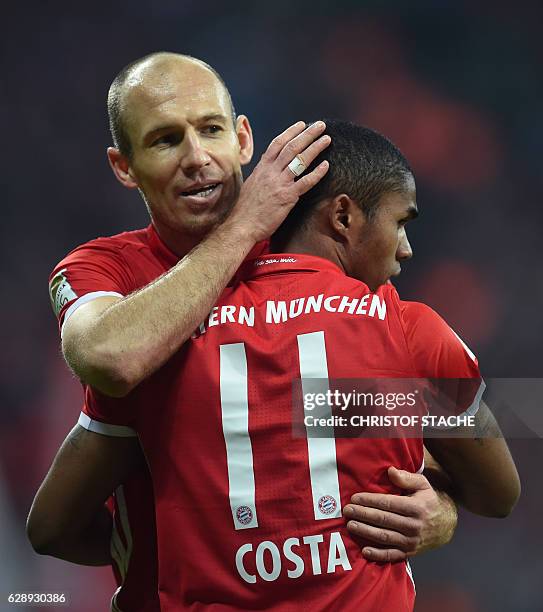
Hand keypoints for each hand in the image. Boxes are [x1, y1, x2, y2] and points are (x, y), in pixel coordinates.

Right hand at [228, 121, 330, 241]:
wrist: (241, 225)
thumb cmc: (245, 209)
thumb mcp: (252, 185)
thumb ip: (262, 175)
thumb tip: (269, 169)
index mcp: (262, 168)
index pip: (277, 143)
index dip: (291, 132)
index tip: (302, 124)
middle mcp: (271, 172)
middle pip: (292, 147)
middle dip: (307, 134)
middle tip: (320, 126)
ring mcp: (280, 183)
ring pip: (300, 160)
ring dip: (315, 148)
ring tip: (326, 139)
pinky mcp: (287, 197)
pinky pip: (305, 182)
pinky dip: (317, 173)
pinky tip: (326, 165)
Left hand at [343, 466, 457, 562]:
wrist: (445, 526)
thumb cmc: (428, 501)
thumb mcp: (423, 485)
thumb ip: (407, 477)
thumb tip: (390, 471)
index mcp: (416, 507)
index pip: (388, 504)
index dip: (370, 501)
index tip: (354, 498)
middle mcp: (413, 525)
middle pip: (383, 519)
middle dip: (363, 514)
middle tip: (347, 510)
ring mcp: (411, 541)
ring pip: (384, 536)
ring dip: (365, 531)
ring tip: (350, 525)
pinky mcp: (409, 553)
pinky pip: (392, 555)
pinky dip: (378, 554)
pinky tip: (364, 550)